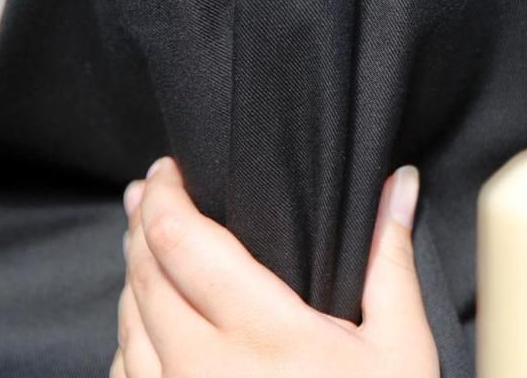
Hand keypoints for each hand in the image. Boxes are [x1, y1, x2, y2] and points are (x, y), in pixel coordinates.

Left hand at [112, 158, 438, 377]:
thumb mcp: (400, 348)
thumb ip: (390, 259)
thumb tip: (399, 185)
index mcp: (267, 336)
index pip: (186, 246)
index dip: (165, 198)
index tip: (166, 170)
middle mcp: (206, 370)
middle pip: (145, 278)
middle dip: (140, 225)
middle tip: (148, 192)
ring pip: (125, 326)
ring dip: (130, 276)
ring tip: (143, 243)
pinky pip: (126, 374)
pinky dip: (128, 335)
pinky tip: (144, 321)